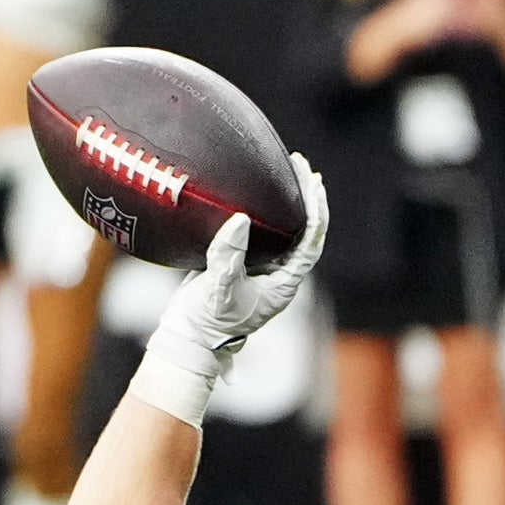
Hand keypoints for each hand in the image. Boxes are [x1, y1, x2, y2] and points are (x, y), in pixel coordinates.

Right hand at [133, 159, 329, 424]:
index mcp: (285, 283)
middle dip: (307, 199)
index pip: (311, 240)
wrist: (188, 338)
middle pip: (304, 231)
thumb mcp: (220, 288)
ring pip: (284, 231)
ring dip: (287, 204)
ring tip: (288, 174)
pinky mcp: (241, 266)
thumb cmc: (208, 320)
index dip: (316, 209)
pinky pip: (259, 235)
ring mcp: (261, 270)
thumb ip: (229, 255)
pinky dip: (261, 214)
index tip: (311, 180)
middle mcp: (279, 274)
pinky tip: (254, 195)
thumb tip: (240, 219)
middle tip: (302, 166)